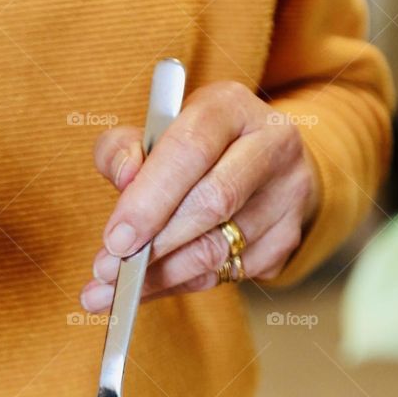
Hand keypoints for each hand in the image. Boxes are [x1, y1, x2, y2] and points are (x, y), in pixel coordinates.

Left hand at [80, 81, 319, 309]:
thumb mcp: (152, 133)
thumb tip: (124, 176)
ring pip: (218, 248)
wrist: (261, 165)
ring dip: (161, 276)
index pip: (189, 150)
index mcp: (231, 106)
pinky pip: (225, 274)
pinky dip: (179, 285)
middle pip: (213, 202)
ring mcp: (287, 194)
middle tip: (109, 271)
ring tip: (116, 290)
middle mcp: (271, 144)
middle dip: (154, 244)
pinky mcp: (288, 237)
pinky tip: (150, 288)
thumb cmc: (192, 150)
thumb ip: (123, 149)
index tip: (115, 239)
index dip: (149, 199)